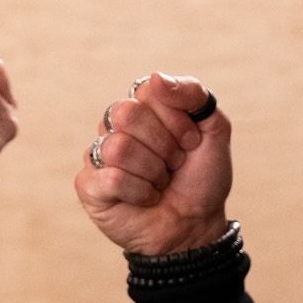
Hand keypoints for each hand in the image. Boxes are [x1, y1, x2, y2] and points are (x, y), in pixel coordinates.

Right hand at [75, 73, 231, 255]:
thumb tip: (156, 78)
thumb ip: (193, 94)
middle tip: (174, 164)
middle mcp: (115, 127)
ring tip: (159, 183)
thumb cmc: (201, 177)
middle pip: (126, 114)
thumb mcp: (214, 129)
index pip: (148, 91)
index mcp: (142, 107)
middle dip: (163, 146)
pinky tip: (146, 198)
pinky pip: (111, 177)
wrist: (197, 224)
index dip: (176, 119)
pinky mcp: (88, 186)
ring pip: (118, 147)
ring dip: (153, 171)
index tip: (191, 142)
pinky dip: (140, 192)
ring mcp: (98, 155)